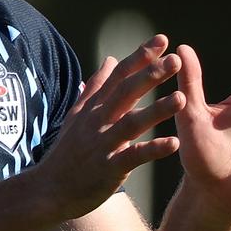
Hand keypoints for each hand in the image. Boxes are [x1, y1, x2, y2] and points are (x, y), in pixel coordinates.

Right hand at [39, 35, 186, 219]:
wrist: (48, 190)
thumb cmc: (67, 152)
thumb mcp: (77, 114)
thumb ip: (96, 86)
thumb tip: (111, 59)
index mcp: (94, 107)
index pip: (119, 75)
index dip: (140, 57)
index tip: (162, 40)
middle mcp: (98, 121)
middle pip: (126, 92)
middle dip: (151, 75)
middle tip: (175, 60)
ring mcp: (103, 144)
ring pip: (132, 123)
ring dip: (157, 110)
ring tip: (182, 98)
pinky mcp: (108, 169)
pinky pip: (133, 157)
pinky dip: (153, 150)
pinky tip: (174, 143)